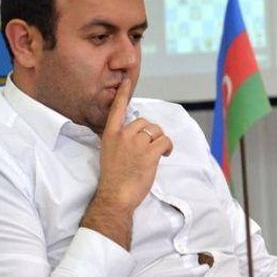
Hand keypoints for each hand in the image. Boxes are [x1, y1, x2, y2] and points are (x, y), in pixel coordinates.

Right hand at [81, 79, 172, 248]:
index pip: (117, 109)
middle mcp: (123, 135)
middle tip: (151, 147)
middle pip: (144, 122)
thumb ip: (119, 142)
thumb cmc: (113, 179)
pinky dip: (168, 147)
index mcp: (110, 135)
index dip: (123, 94)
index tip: (126, 81)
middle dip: (151, 133)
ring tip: (158, 153)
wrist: (115, 196)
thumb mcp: (109, 154)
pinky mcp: (149, 153)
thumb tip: (134, 137)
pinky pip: (164, 141)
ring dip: (160, 140)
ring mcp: (136, 143)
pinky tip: (164, 155)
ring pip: (156, 131)